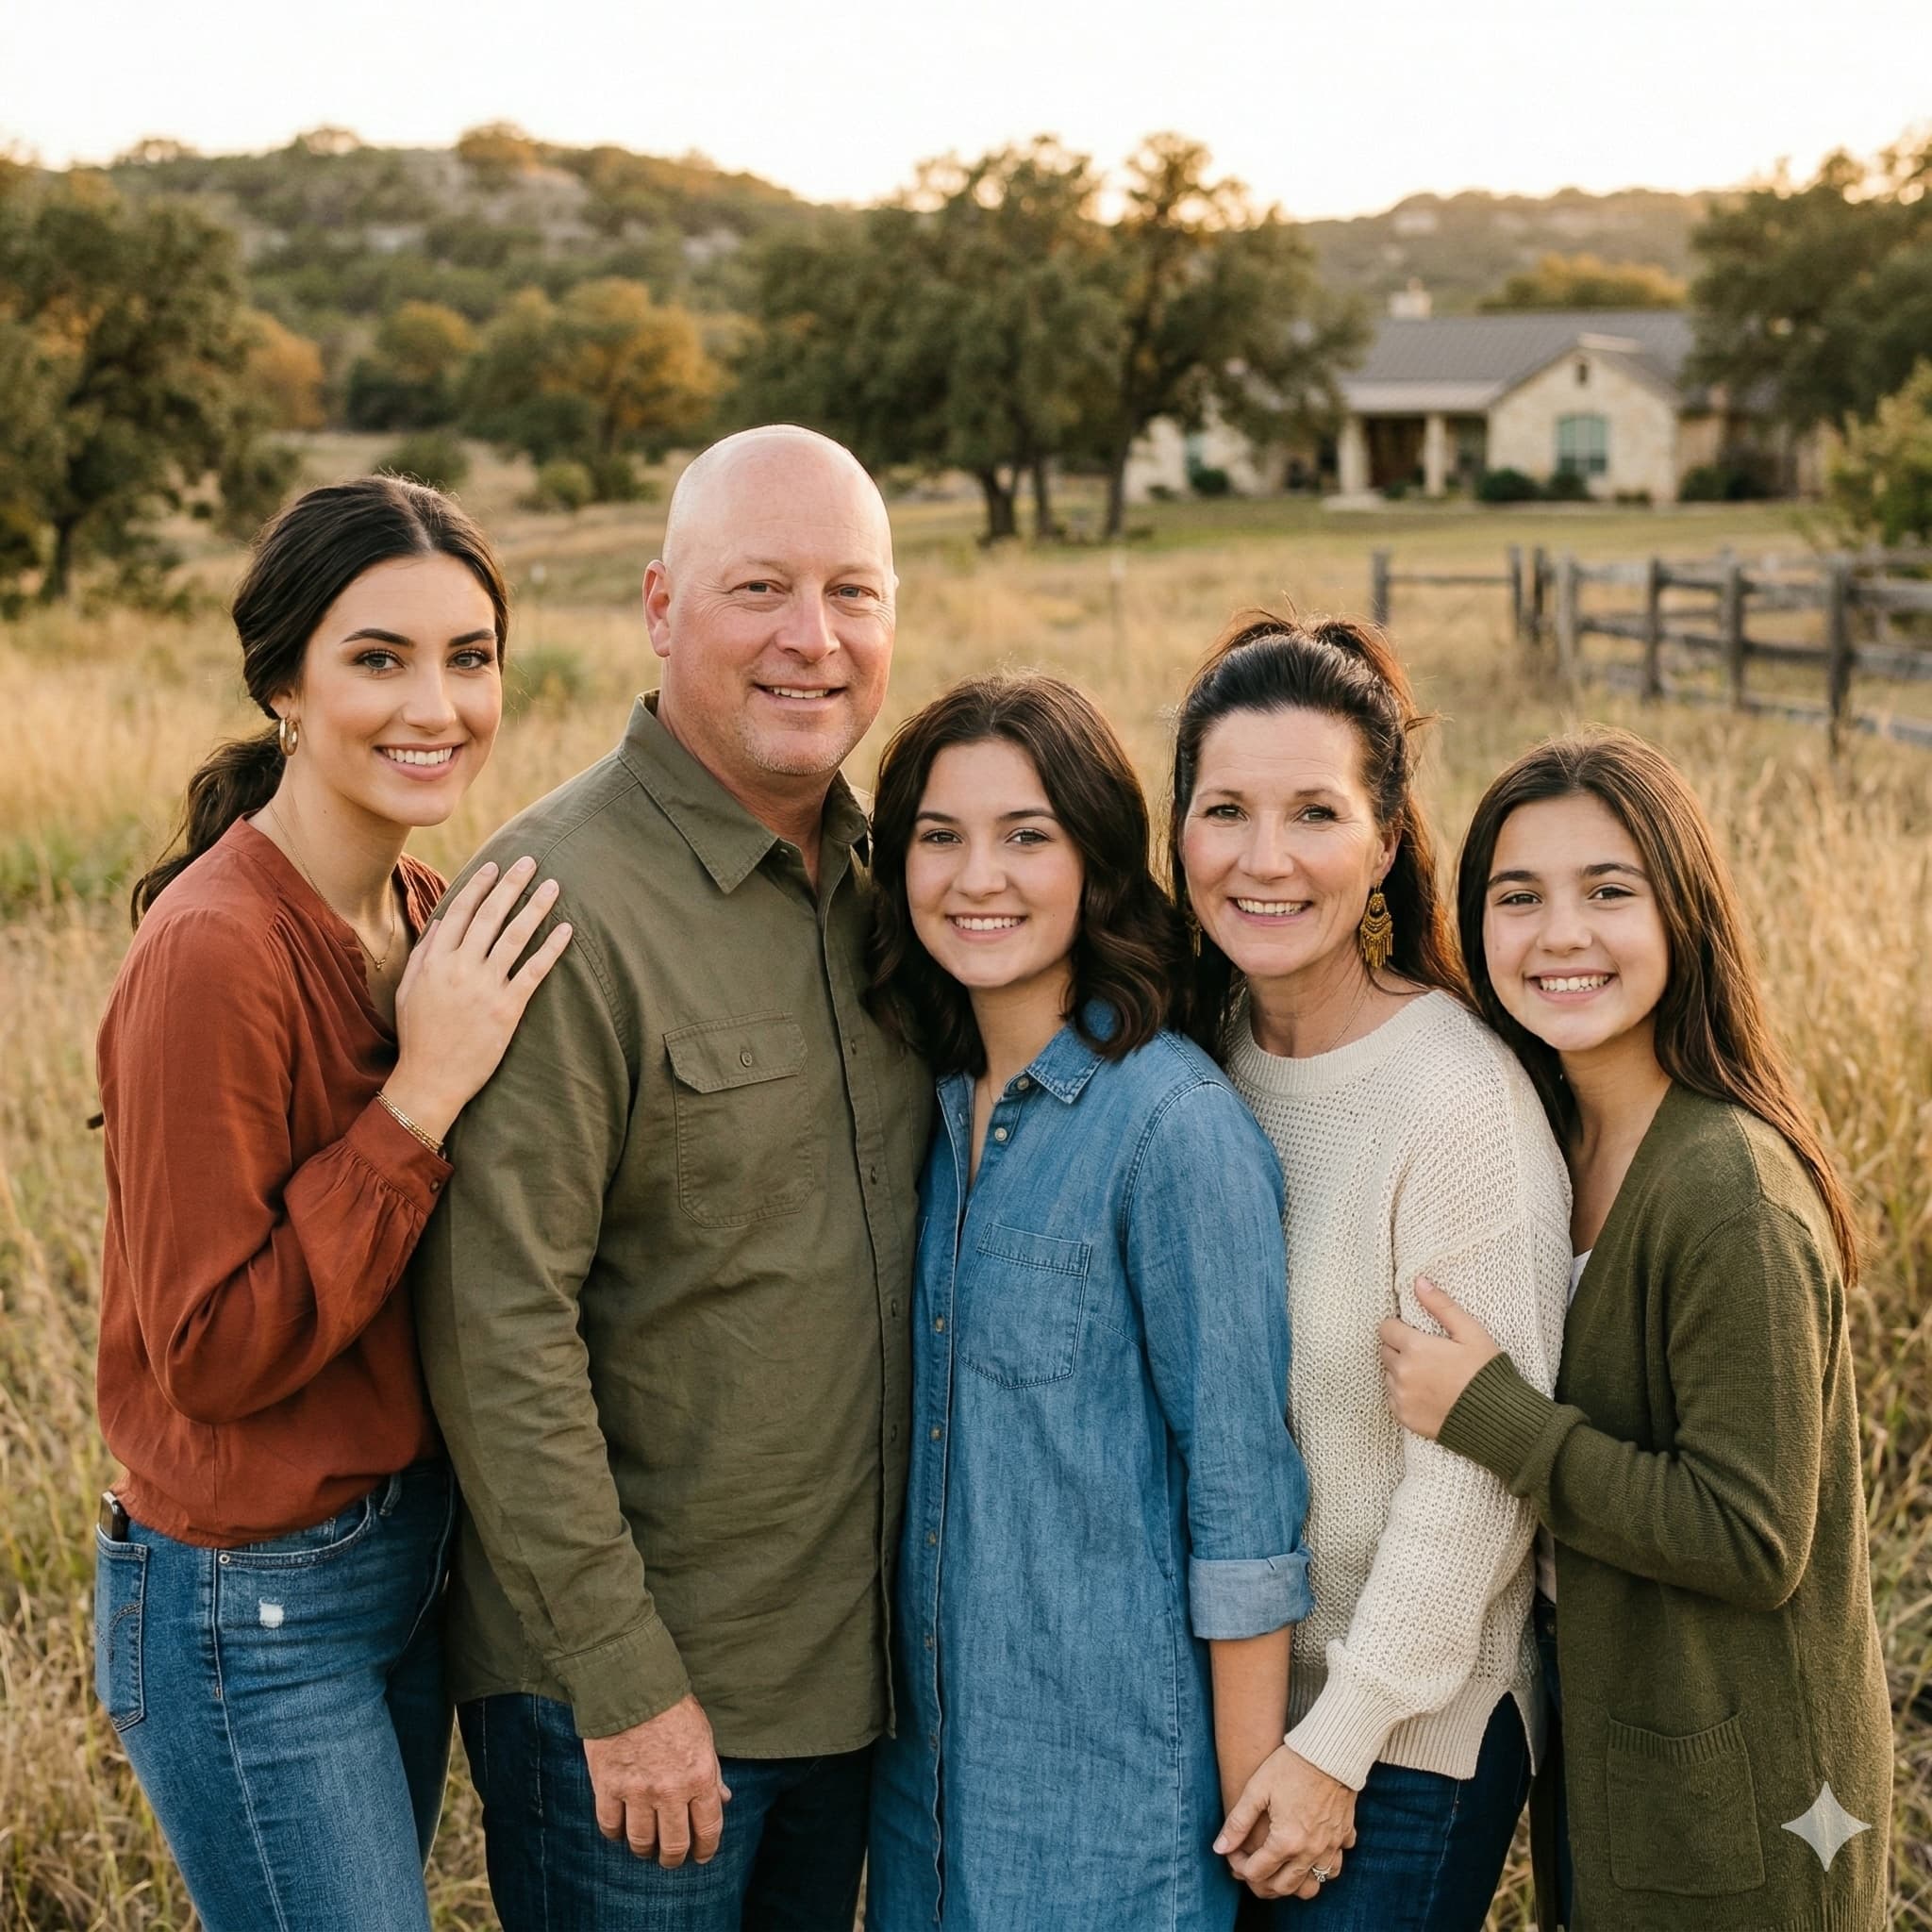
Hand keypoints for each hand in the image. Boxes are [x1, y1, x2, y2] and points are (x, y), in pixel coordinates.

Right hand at [385, 857, 572, 1139]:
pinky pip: (533, 971)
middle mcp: (460, 968)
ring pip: (514, 937)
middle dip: (511, 885)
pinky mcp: (507, 1009)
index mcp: (436, 961)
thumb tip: (443, 921)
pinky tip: (565, 930)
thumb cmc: (419, 1035)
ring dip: (536, 908)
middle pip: (490, 916)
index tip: (495, 866)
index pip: (460, 912)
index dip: (480, 886)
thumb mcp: (409, 990)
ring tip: (553, 886)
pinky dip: (551, 948)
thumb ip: (425, 953)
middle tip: (530, 861)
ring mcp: (485, 988)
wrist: (430, 1079)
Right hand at [583, 1694, 731, 1865]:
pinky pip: (610, 1827)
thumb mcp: (703, 1736)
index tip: (701, 1856)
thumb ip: (712, 1772)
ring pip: (641, 1842)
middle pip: (673, 1845)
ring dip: (644, 1850)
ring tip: (645, 1847)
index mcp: (699, 1775)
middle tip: (670, 1858)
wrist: (632, 1685)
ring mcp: (638, 1791)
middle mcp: (671, 1790)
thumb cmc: (672, 1708)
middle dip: (673, 1859)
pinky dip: (615, 1834)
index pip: (708, 1828)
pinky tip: (620, 1830)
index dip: (706, 1849)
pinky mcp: (608, 1787)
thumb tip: (723, 1800)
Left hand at [1214, 1744, 1356, 1899]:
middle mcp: (1310, 1852)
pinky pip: (1334, 1867)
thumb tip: (1219, 1849)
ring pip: (1312, 1886)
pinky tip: (1308, 1852)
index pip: (1256, 1873)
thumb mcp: (1256, 1789)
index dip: (1238, 1866)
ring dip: (1292, 1884)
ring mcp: (1331, 1848)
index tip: (1232, 1852)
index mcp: (1285, 1842)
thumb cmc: (1290, 1766)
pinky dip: (1320, 1868)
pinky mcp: (1344, 1836)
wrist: (1330, 1751)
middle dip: (1261, 1884)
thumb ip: (1237, 1823)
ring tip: (1278, 1866)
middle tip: (1250, 1866)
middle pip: (1282, 1888)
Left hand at [1378, 1277, 1501, 1439]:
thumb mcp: (1471, 1332)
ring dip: (1401, 1372)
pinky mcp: (1405, 1417)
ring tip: (1430, 1375)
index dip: (1400, 1327)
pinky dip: (1404, 1395)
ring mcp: (1402, 1397)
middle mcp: (1402, 1372)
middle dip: (1400, 1349)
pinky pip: (1393, 1399)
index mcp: (1415, 1348)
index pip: (1386, 1328)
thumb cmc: (1486, 1373)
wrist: (1498, 1420)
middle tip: (1426, 1354)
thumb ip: (1441, 1306)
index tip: (1416, 1333)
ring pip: (1388, 1375)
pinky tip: (1427, 1394)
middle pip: (1385, 1351)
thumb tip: (1419, 1282)